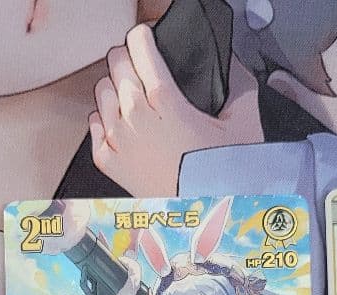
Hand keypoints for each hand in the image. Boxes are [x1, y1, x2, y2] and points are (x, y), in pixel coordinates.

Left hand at [89, 24, 262, 196]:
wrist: (203, 216)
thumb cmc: (222, 175)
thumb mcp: (244, 124)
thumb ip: (238, 84)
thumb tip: (230, 62)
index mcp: (166, 102)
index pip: (140, 49)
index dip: (142, 36)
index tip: (147, 37)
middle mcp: (135, 117)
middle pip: (116, 63)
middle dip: (129, 58)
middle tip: (142, 65)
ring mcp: (117, 140)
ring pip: (101, 89)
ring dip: (115, 87)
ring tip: (133, 97)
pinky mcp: (106, 161)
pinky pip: (92, 122)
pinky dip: (104, 119)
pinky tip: (124, 125)